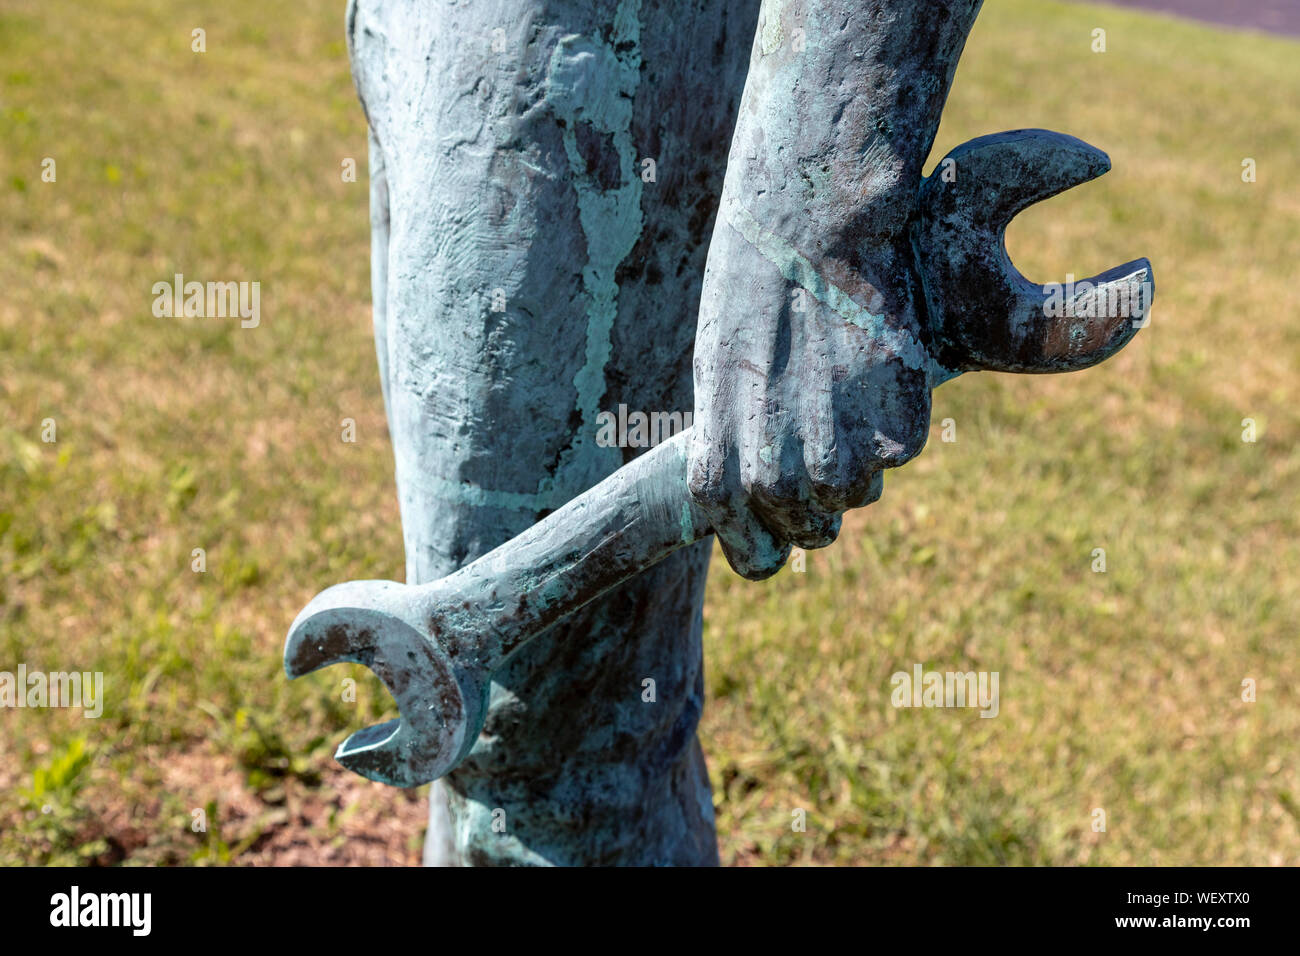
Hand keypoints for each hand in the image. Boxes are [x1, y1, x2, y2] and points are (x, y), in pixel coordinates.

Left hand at [687, 201, 931, 579]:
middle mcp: (774, 481)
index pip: (753, 557)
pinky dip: (893, 417)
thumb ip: (738, 446)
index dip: (770, 545)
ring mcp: (840, 463)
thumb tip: (766, 493)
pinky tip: (871, 364)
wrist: (811, 231)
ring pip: (858, 494)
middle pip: (812, 532)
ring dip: (857, 452)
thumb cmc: (753, 295)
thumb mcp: (720, 379)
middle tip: (818, 429)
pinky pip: (898, 451)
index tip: (779, 531)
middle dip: (818, 496)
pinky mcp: (898, 438)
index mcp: (720, 473)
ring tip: (839, 381)